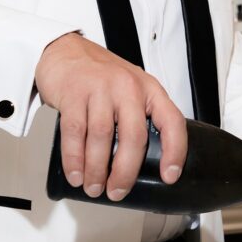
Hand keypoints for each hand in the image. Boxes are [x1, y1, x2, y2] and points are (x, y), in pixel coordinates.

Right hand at [35, 33, 186, 200]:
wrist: (66, 50)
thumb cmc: (102, 75)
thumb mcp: (132, 90)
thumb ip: (140, 117)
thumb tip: (144, 162)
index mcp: (149, 90)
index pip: (172, 121)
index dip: (175, 151)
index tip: (169, 176)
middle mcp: (128, 87)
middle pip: (134, 137)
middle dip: (125, 172)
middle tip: (118, 191)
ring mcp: (100, 89)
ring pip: (102, 138)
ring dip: (97, 169)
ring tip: (94, 187)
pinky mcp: (74, 94)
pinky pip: (75, 133)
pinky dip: (74, 159)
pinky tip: (76, 173)